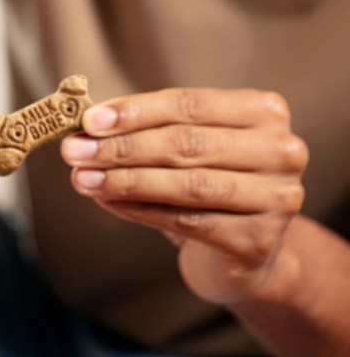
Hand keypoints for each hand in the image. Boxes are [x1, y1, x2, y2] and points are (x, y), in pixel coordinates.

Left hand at [60, 88, 308, 305]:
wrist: (246, 252)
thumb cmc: (208, 183)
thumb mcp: (185, 147)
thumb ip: (146, 132)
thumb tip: (84, 129)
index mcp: (265, 112)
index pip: (190, 105)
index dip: (136, 112)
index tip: (89, 120)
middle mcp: (281, 151)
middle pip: (188, 143)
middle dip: (122, 147)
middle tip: (74, 151)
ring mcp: (278, 198)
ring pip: (188, 185)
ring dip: (125, 180)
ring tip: (82, 178)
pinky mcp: (259, 240)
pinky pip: (187, 221)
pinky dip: (139, 210)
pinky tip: (107, 201)